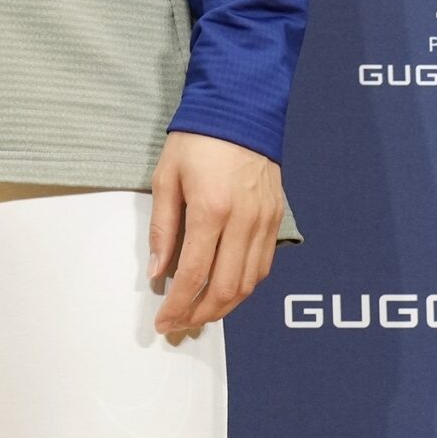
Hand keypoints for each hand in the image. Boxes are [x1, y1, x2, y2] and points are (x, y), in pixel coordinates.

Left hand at [148, 130, 283, 335]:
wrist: (240, 111)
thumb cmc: (196, 141)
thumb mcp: (166, 177)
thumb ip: (164, 227)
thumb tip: (159, 271)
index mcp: (211, 210)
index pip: (195, 274)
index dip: (178, 304)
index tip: (164, 321)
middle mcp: (244, 222)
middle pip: (226, 288)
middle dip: (201, 314)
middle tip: (180, 326)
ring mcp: (265, 222)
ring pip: (250, 283)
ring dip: (225, 306)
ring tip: (200, 315)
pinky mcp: (277, 220)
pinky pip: (263, 266)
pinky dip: (245, 286)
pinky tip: (226, 291)